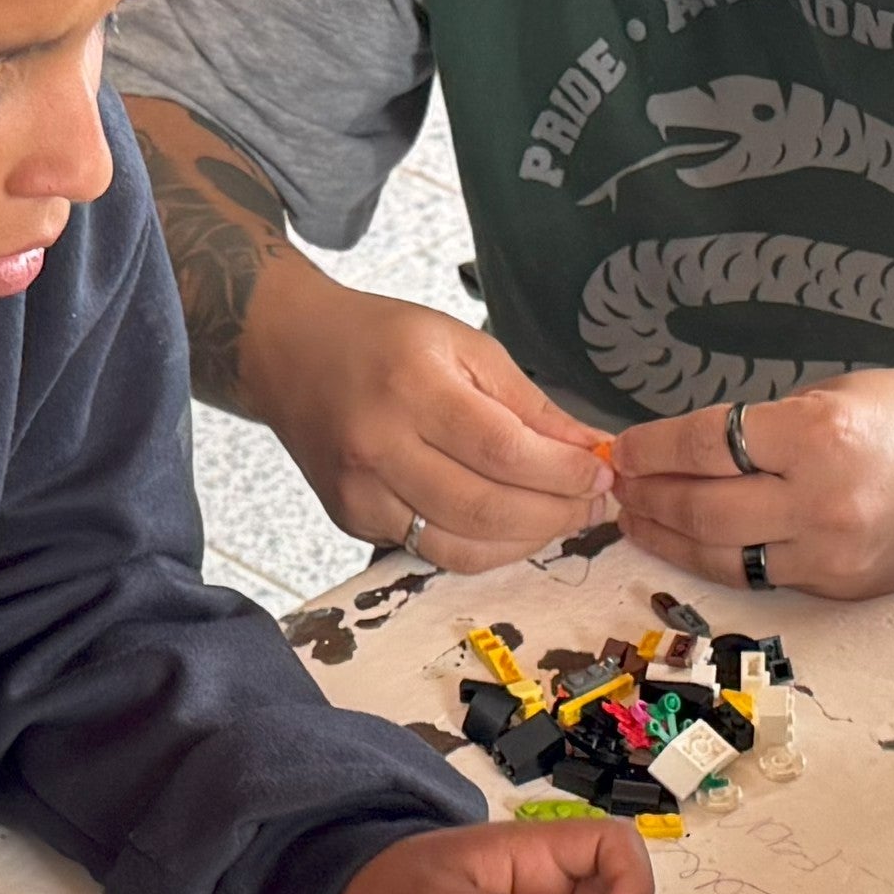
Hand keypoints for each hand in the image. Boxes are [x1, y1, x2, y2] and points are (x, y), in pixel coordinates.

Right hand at [235, 272, 614, 567]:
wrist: (290, 353)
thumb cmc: (383, 341)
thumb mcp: (463, 344)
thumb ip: (528, 403)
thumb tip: (591, 451)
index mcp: (412, 386)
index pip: (504, 451)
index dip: (563, 473)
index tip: (603, 473)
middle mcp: (378, 446)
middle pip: (485, 508)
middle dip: (556, 514)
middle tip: (594, 504)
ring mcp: (359, 492)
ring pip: (460, 547)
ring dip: (526, 541)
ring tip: (561, 517)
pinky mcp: (351, 520)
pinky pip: (431, 552)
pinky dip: (483, 548)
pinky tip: (511, 526)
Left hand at [608, 369, 893, 598]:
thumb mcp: (842, 392)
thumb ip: (770, 425)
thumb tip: (695, 448)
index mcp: (820, 433)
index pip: (707, 442)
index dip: (654, 447)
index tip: (625, 447)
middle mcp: (821, 500)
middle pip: (702, 507)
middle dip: (649, 497)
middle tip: (619, 487)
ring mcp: (831, 553)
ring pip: (722, 555)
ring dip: (669, 538)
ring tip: (638, 521)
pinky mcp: (841, 587)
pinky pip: (763, 575)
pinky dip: (720, 557)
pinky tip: (694, 543)